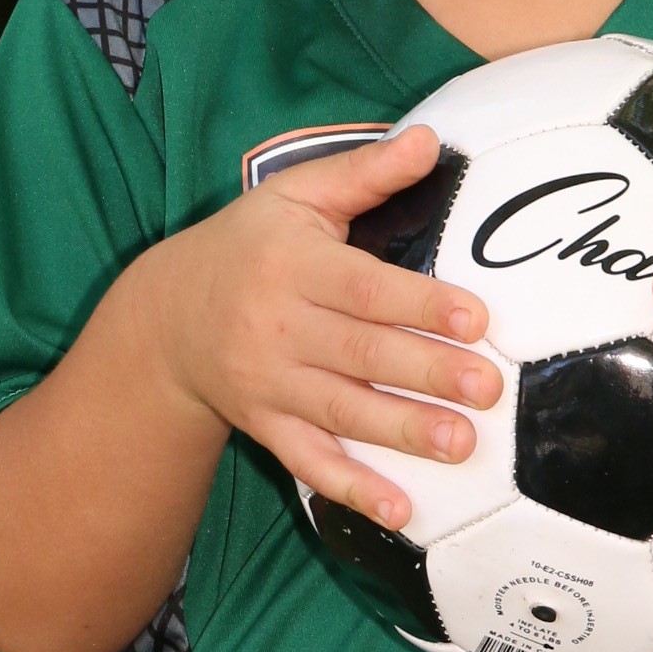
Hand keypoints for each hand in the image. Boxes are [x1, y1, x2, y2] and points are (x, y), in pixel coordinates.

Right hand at [140, 121, 500, 528]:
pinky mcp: (265, 426)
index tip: (476, 318)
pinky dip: (352, 490)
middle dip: (425, 372)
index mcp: (293, 267)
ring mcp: (270, 384)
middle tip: (486, 388)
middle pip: (360, 353)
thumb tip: (430, 140)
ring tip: (459, 445)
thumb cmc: (249, 246)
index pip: (363, 288)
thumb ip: (363, 172)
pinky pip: (310, 462)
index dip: (420, 304)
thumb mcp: (295, 196)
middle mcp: (278, 328)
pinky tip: (399, 510)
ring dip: (401, 432)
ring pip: (341, 411)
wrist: (166, 314)